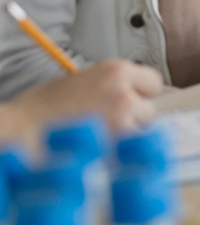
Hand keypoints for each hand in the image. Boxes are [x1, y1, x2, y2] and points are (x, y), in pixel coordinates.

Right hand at [0, 60, 161, 143]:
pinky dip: (118, 153)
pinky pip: (130, 151)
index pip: (153, 82)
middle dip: (133, 118)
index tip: (131, 100)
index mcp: (115, 71)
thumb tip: (130, 95)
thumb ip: (110, 86)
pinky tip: (96, 149)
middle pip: (150, 109)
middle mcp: (124, 92)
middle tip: (108, 123)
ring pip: (141, 132)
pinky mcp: (116, 144)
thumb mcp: (81, 81)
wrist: (21, 131)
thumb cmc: (41, 109)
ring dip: (127, 136)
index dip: (140, 94)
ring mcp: (122, 119)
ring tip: (98, 136)